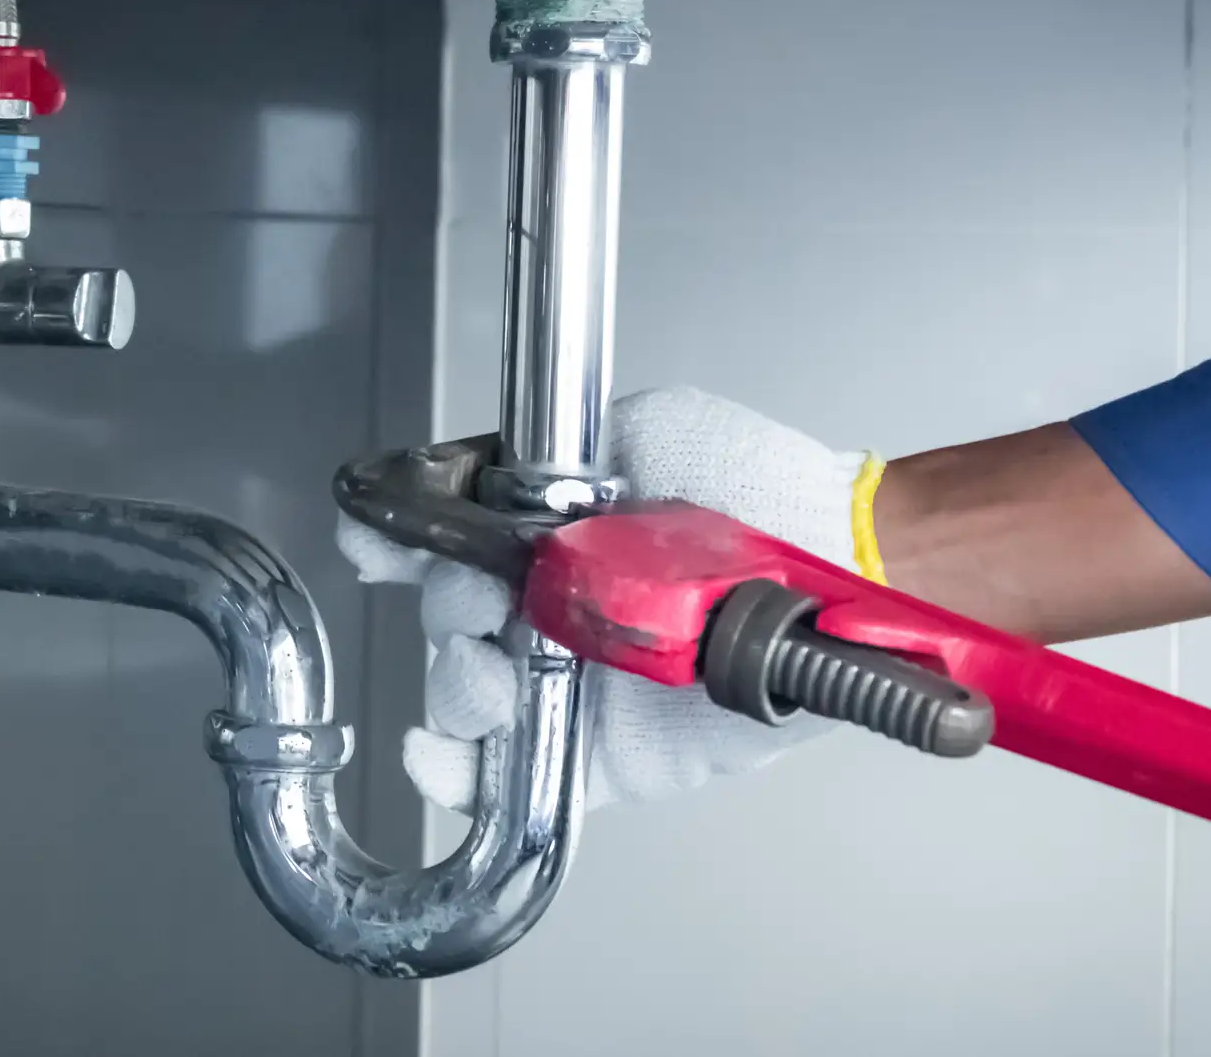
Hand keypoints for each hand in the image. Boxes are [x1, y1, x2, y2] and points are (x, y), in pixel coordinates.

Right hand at [338, 387, 872, 812]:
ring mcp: (571, 686)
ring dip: (463, 683)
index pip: (445, 545)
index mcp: (551, 539)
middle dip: (447, 611)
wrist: (836, 569)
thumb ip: (553, 458)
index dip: (399, 543)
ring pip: (465, 698)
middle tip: (486, 599)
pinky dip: (462, 774)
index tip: (373, 539)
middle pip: (443, 623)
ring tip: (504, 668)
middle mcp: (553, 612)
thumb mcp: (644, 430)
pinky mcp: (601, 758)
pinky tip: (445, 755)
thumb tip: (485, 471)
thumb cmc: (761, 492)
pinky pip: (513, 781)